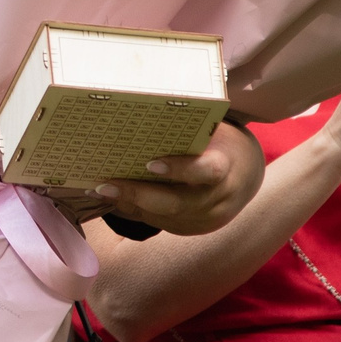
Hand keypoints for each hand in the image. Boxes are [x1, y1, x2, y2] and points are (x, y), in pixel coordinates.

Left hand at [93, 118, 264, 236]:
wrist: (244, 178)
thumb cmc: (221, 145)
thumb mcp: (213, 134)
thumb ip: (188, 131)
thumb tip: (143, 112)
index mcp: (225, 170)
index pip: (206, 172)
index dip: (180, 170)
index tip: (150, 164)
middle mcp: (216, 201)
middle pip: (175, 204)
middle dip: (138, 194)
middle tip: (105, 184)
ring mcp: (203, 220)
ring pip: (161, 216)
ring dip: (127, 203)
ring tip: (96, 189)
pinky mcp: (189, 229)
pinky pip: (157, 221)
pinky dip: (131, 209)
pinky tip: (108, 198)